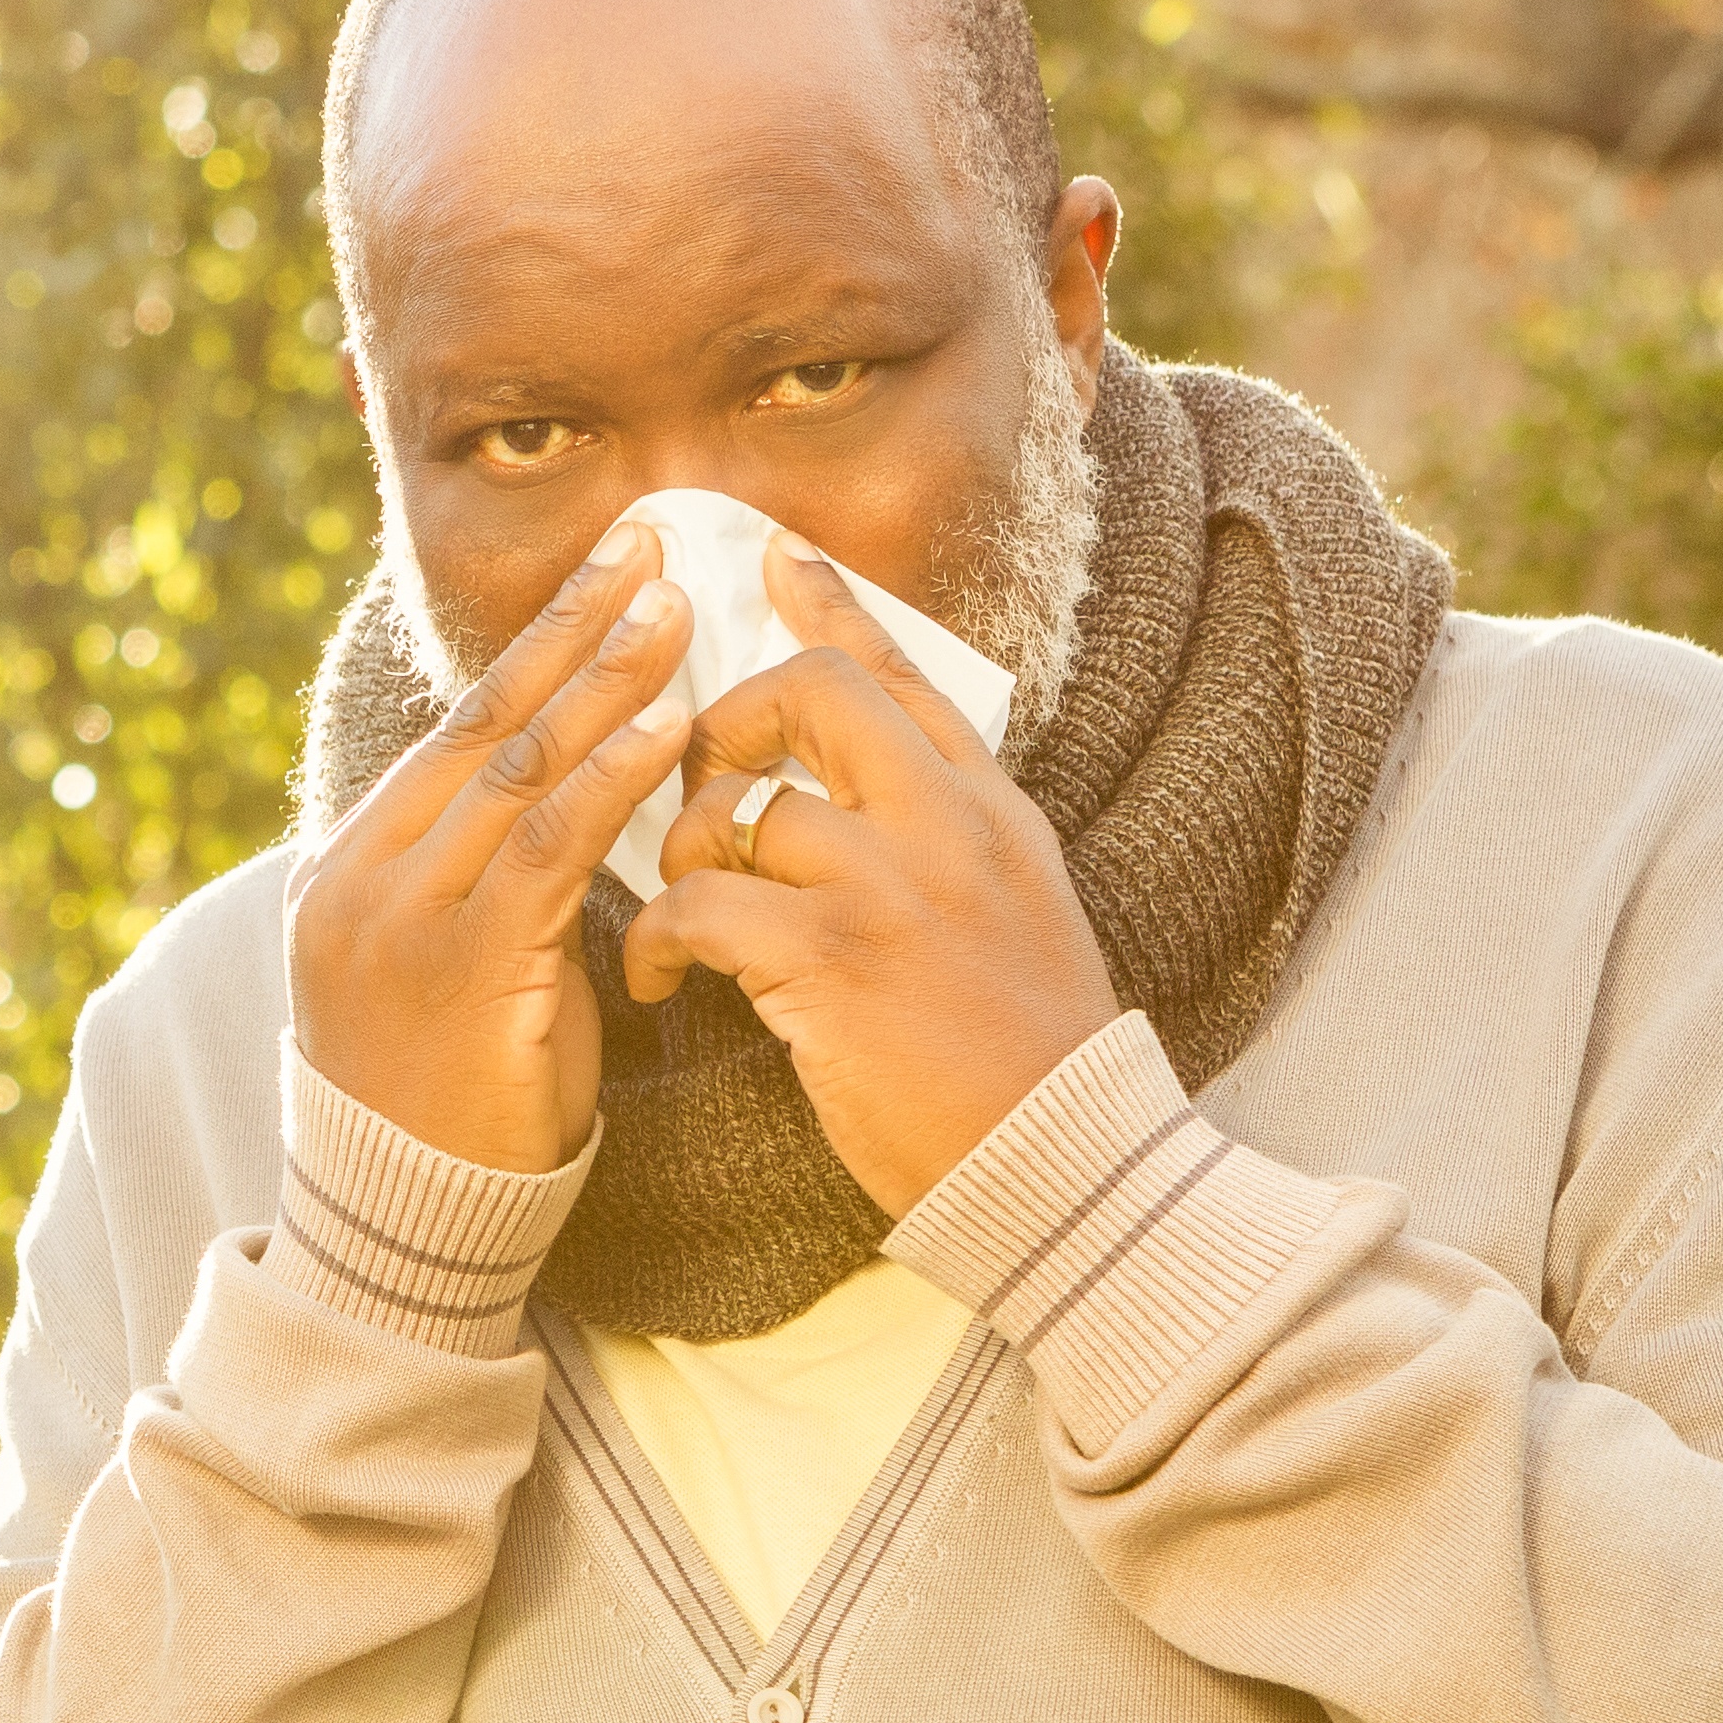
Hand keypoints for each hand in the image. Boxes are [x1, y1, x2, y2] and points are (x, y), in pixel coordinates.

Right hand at [287, 514, 697, 1172]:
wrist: (406, 1226)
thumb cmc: (454, 1104)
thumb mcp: (458, 967)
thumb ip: (495, 882)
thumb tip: (576, 800)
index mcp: (353, 865)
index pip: (460, 729)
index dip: (542, 642)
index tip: (612, 570)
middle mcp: (362, 874)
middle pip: (484, 723)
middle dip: (575, 626)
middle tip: (654, 546)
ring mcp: (400, 917)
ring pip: (515, 770)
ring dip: (605, 682)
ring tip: (678, 611)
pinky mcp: (456, 966)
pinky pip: (545, 849)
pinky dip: (610, 780)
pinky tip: (669, 730)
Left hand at [625, 529, 1125, 1211]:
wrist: (1062, 1165)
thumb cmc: (1022, 1066)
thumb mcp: (1011, 917)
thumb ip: (947, 846)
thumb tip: (861, 811)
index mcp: (990, 812)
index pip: (908, 675)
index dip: (834, 606)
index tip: (777, 557)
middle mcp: (945, 826)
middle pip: (817, 691)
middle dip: (732, 717)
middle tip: (699, 784)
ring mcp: (891, 886)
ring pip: (743, 804)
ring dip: (681, 851)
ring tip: (679, 913)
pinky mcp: (832, 959)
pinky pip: (702, 900)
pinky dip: (660, 934)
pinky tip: (663, 978)